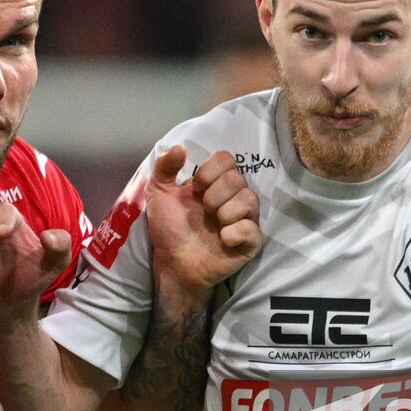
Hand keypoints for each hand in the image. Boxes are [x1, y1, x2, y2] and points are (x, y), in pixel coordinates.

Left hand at [146, 147, 261, 295]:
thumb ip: (165, 167)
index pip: (227, 159)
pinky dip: (235, 233)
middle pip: (238, 178)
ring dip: (226, 212)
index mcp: (215, 183)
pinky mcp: (250, 242)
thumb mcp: (158, 193)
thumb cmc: (169, 228)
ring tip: (214, 225)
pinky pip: (252, 229)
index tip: (195, 188)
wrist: (172, 262)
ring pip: (250, 199)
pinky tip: (223, 240)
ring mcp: (244, 219)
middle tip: (204, 210)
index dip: (210, 171)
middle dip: (216, 194)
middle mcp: (233, 197)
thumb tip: (179, 147)